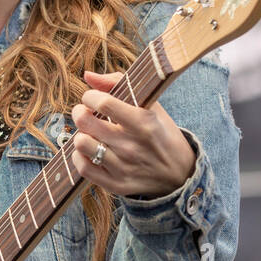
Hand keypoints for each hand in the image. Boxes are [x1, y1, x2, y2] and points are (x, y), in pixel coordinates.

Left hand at [71, 70, 195, 198]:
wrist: (180, 173)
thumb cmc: (161, 133)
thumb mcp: (151, 106)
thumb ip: (119, 84)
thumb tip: (87, 75)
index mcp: (144, 122)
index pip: (103, 103)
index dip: (89, 96)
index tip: (91, 97)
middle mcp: (132, 146)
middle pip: (86, 122)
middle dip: (80, 112)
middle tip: (85, 112)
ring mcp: (123, 167)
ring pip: (81, 144)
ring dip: (80, 134)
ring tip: (88, 133)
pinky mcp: (117, 184)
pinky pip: (83, 168)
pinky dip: (79, 156)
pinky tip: (88, 150)